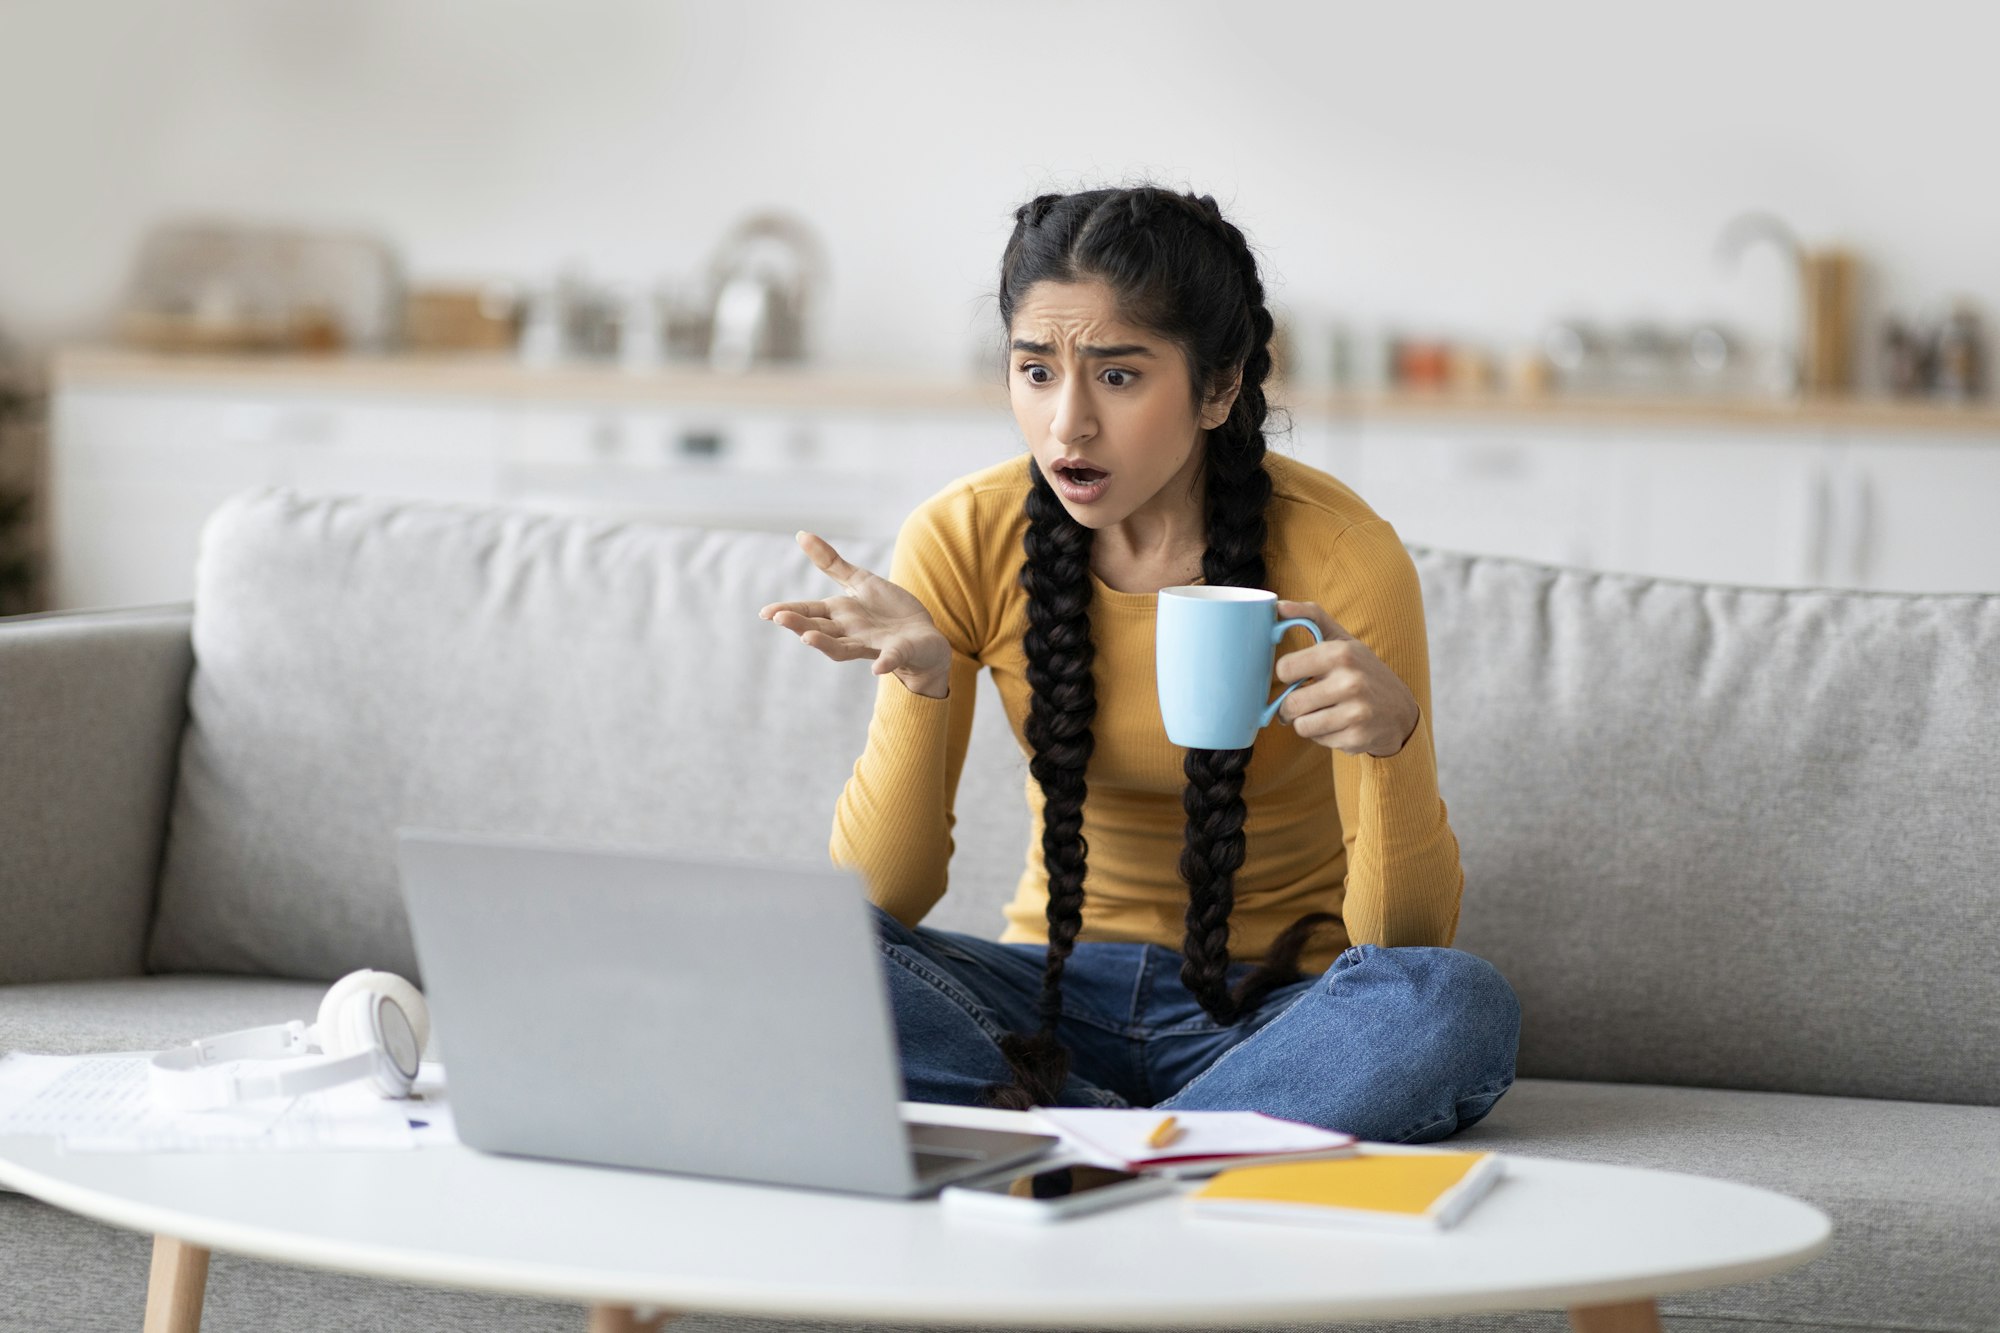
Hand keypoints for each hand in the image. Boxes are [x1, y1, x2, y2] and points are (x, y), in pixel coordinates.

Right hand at [758, 532, 953, 697]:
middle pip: (820, 629)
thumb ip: (831, 563)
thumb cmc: (887, 610)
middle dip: (800, 625)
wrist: (923, 637)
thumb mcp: (860, 582)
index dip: (788, 612)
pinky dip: (885, 662)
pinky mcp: (899, 652)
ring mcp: (873, 644)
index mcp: (840, 614)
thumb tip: (801, 534)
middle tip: (780, 619)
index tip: (766, 613)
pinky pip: (891, 658)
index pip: (809, 612)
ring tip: (808, 638)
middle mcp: (851, 632)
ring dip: (825, 644)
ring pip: (844, 648)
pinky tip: (879, 667)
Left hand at [1271, 600, 1420, 757]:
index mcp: (1341, 654)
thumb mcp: (1342, 640)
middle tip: (1303, 701)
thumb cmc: (1363, 671)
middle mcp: (1351, 682)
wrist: (1400, 712)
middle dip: (1291, 706)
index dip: (1286, 674)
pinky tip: (1339, 725)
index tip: (1296, 675)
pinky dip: (1323, 735)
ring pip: (1301, 726)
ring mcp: (1356, 713)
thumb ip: (1310, 617)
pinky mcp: (1357, 738)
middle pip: (1290, 704)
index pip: (1284, 669)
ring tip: (1322, 712)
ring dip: (1306, 722)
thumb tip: (1277, 604)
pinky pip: (1317, 740)